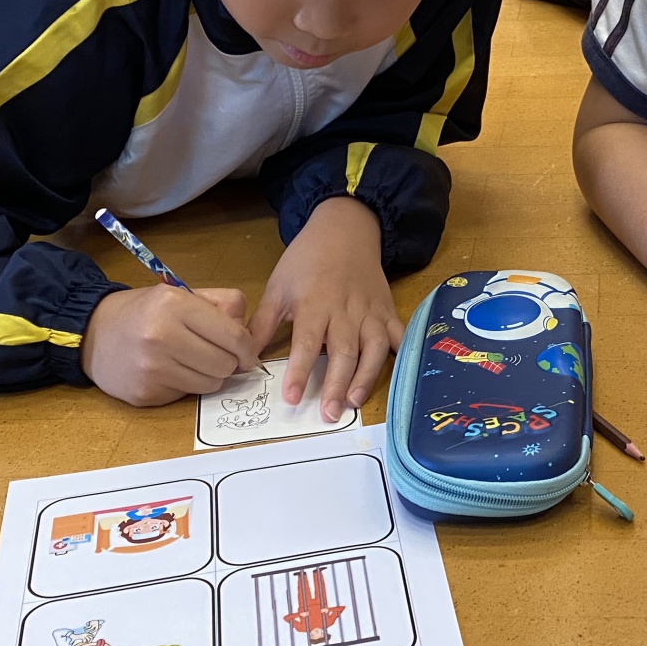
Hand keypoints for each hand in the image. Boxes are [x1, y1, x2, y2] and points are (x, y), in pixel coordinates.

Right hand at [81, 285, 258, 405]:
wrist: (92, 333)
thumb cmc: (145, 312)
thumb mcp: (181, 294)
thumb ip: (222, 306)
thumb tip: (250, 339)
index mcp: (175, 305)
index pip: (235, 337)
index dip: (247, 349)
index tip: (246, 353)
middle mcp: (161, 336)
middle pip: (226, 364)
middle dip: (227, 362)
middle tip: (212, 355)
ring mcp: (151, 368)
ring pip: (211, 384)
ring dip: (208, 376)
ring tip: (189, 361)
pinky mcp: (145, 393)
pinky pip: (187, 396)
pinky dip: (185, 386)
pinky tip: (167, 371)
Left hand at [246, 197, 401, 422]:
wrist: (345, 230)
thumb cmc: (307, 260)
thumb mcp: (278, 287)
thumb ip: (263, 324)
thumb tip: (245, 357)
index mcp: (315, 303)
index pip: (306, 342)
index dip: (299, 370)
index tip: (291, 397)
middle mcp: (345, 310)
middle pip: (343, 352)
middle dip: (335, 384)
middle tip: (327, 415)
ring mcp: (370, 312)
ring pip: (373, 348)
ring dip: (365, 377)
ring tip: (352, 403)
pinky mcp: (387, 312)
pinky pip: (398, 336)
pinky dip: (401, 356)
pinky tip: (396, 379)